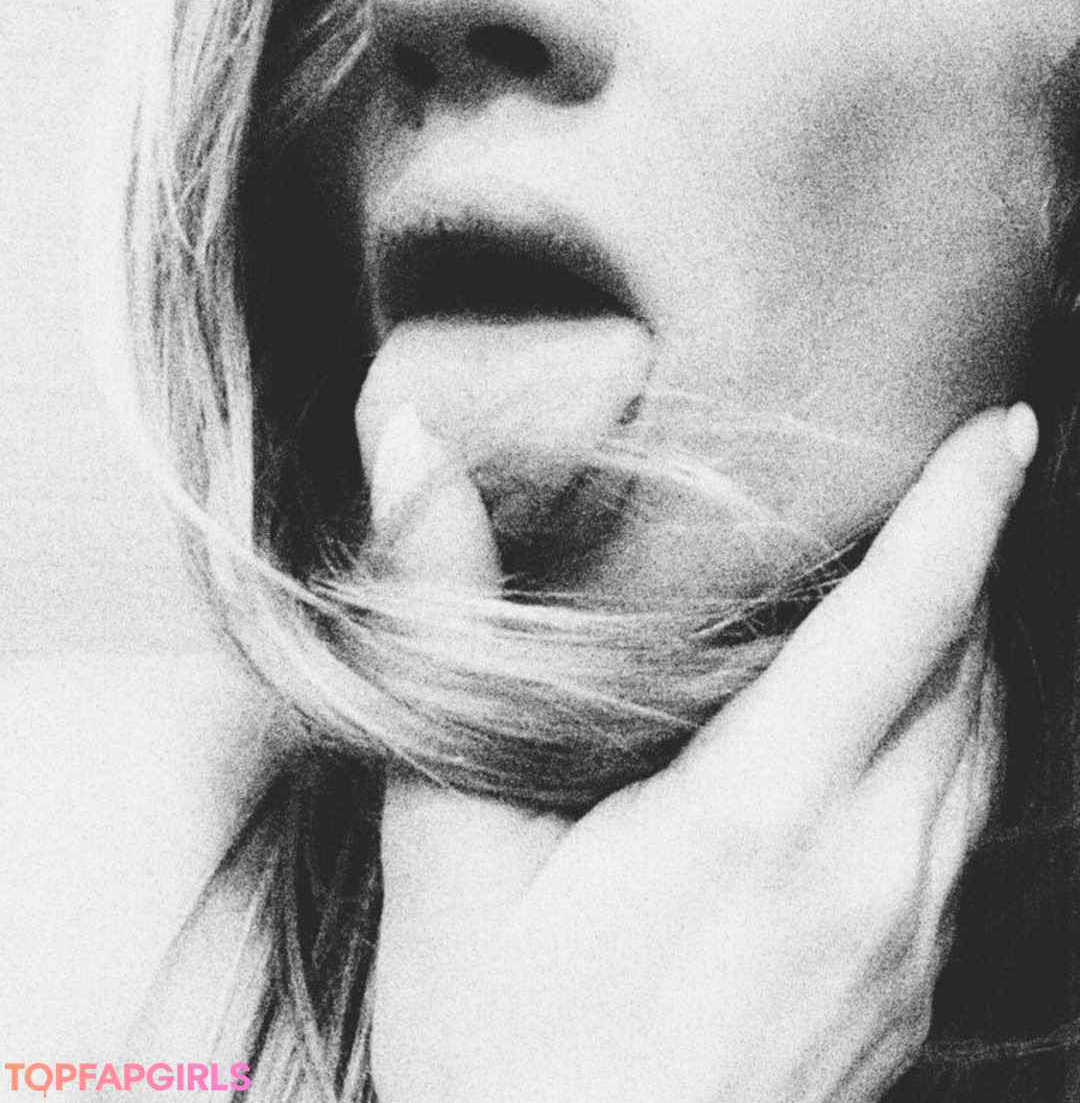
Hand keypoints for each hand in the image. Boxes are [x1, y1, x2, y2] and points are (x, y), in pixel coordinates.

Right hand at [367, 406, 1033, 1102]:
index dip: (965, 509)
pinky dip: (952, 737)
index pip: (907, 624)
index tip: (1001, 425)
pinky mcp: (910, 990)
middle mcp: (867, 874)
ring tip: (913, 581)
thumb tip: (416, 455)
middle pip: (969, 672)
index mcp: (761, 820)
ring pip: (985, 746)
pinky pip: (965, 823)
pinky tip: (883, 723)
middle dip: (964, 561)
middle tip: (929, 478)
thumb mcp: (444, 849)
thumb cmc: (498, 1053)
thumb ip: (444, 632)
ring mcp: (904, 941)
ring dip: (964, 651)